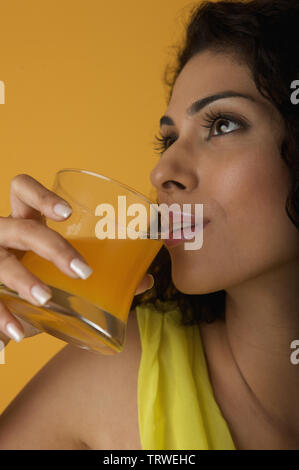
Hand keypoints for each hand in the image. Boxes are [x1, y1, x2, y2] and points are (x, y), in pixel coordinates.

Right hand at [0, 174, 153, 343]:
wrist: (5, 310)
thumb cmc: (39, 278)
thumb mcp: (63, 273)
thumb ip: (104, 274)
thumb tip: (145, 280)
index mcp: (24, 223)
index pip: (23, 191)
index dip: (41, 195)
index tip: (68, 213)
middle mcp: (4, 236)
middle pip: (22, 228)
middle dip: (52, 247)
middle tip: (81, 271)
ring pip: (2, 262)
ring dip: (24, 280)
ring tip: (46, 299)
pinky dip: (1, 318)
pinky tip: (18, 333)